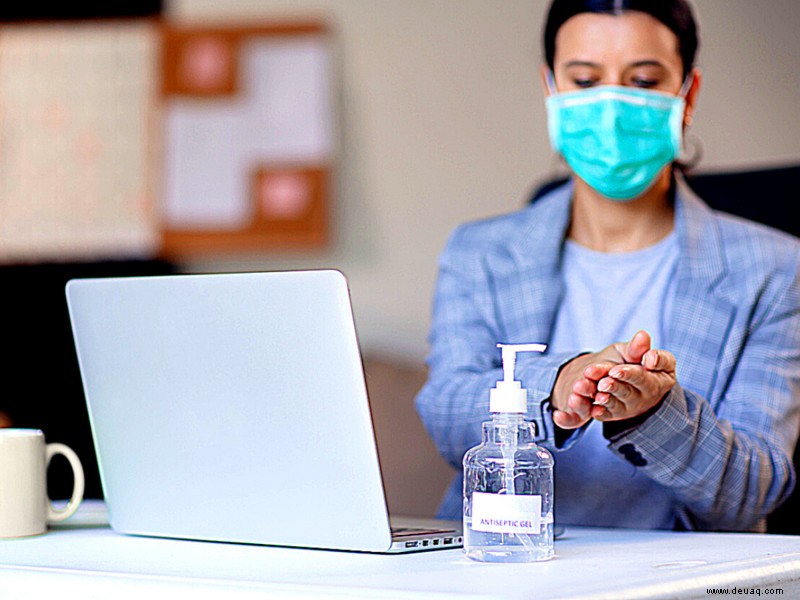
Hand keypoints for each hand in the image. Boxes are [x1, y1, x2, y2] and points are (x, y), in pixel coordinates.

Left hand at [551, 330, 675, 428]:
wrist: (599, 374)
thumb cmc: (621, 362)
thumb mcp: (627, 351)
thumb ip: (635, 348)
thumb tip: (643, 335)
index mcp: (650, 382)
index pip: (643, 379)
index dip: (630, 375)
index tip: (616, 370)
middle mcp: (636, 399)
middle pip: (624, 394)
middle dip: (611, 388)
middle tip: (600, 383)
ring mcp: (615, 410)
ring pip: (606, 409)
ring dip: (593, 401)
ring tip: (580, 390)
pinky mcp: (591, 415)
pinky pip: (580, 419)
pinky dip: (568, 419)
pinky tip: (558, 415)